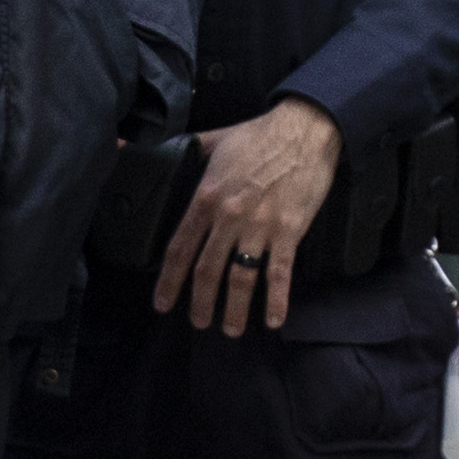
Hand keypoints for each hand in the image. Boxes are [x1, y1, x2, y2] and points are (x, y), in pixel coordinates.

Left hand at [153, 99, 344, 332]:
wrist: (306, 129)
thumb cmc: (260, 134)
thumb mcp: (215, 139)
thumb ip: (186, 150)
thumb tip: (153, 147)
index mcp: (206, 197)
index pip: (180, 247)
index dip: (169, 280)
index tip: (163, 301)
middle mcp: (228, 217)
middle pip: (207, 270)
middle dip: (199, 302)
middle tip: (197, 321)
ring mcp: (259, 227)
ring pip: (240, 278)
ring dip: (234, 309)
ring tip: (230, 329)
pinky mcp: (288, 231)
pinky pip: (279, 273)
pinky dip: (276, 300)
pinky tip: (275, 320)